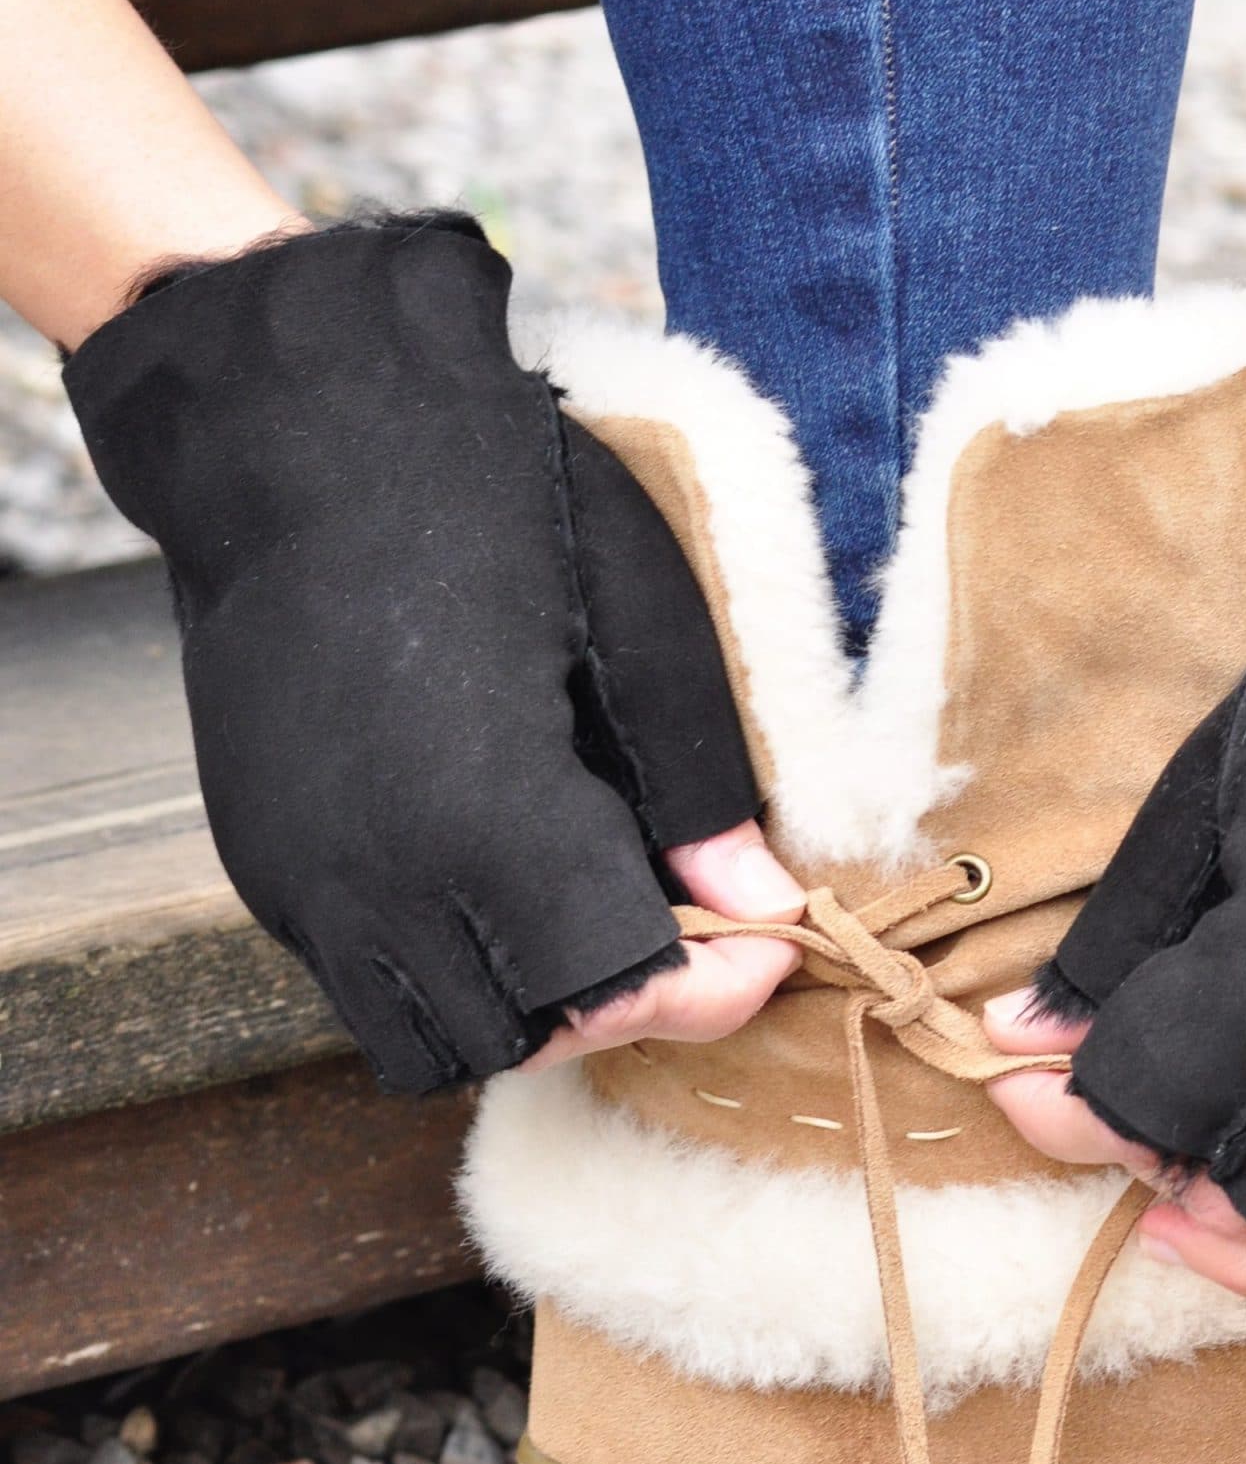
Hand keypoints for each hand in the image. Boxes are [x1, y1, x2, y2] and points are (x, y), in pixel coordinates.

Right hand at [64, 212, 762, 1092]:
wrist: (300, 424)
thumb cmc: (494, 504)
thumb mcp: (641, 635)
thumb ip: (699, 796)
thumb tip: (763, 901)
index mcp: (488, 828)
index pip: (621, 994)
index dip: (715, 992)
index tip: (769, 944)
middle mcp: (377, 885)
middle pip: (525, 1039)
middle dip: (624, 1007)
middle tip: (689, 926)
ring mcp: (300, 883)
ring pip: (429, 1037)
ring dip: (525, 1007)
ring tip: (590, 915)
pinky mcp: (258, 862)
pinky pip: (360, 980)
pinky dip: (444, 970)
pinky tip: (498, 880)